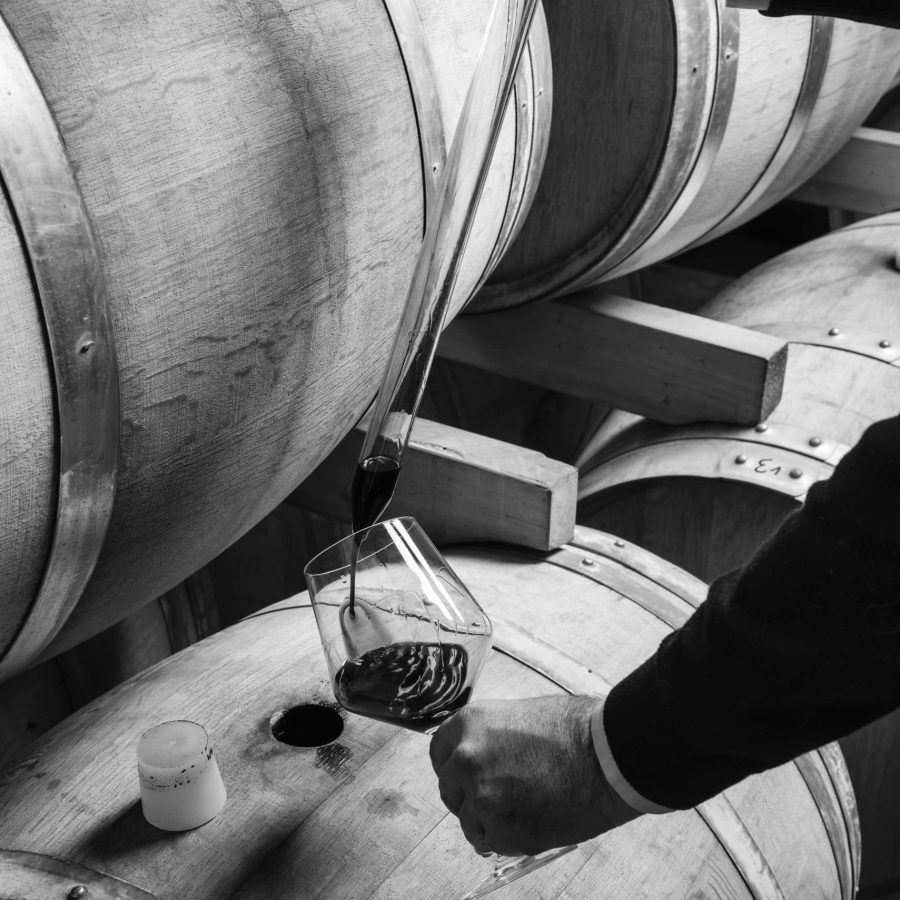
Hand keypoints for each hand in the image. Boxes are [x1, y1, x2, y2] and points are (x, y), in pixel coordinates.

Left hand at [429, 695, 640, 856]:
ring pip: (470, 822)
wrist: (608, 755)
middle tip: (501, 796)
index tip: (468, 776)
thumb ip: (491, 737)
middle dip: (470, 796)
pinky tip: (537, 820)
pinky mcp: (501, 831)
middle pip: (450, 789)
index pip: (439, 753)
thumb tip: (482, 755)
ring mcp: (481, 797)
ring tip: (527, 808)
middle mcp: (466, 759)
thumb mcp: (519, 716)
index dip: (455, 767)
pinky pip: (494, 843)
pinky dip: (512, 838)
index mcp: (469, 724)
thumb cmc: (575, 731)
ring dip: (491, 821)